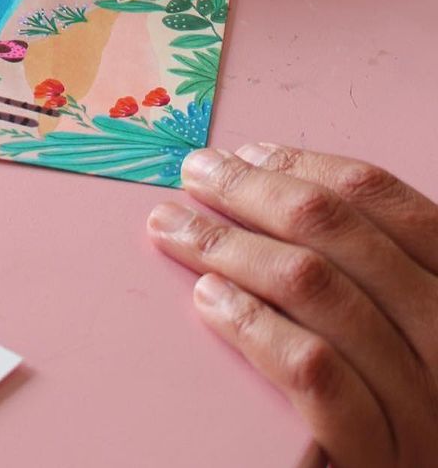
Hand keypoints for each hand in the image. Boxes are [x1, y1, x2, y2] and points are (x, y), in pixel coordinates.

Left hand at [147, 144, 437, 466]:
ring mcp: (418, 398)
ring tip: (178, 230)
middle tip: (194, 175)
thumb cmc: (392, 388)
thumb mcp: (398, 312)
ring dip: (230, 246)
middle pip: (333, 228)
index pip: (376, 196)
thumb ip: (356, 257)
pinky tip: (209, 301)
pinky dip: (253, 324)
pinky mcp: (378, 454)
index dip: (300, 165)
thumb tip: (255, 173)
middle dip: (249, 191)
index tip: (241, 154)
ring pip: (313, 285)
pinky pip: (311, 370)